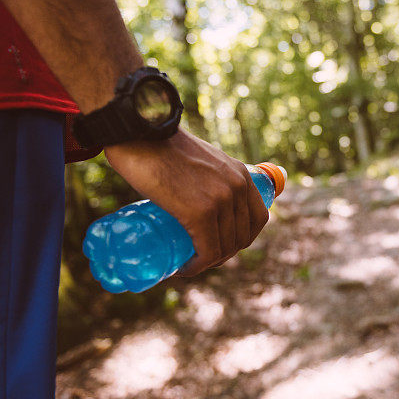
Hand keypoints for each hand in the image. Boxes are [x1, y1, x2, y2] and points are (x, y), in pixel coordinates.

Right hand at [104, 129, 268, 276]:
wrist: (140, 130)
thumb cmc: (161, 144)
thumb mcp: (200, 157)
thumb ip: (208, 172)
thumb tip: (198, 191)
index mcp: (241, 174)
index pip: (258, 218)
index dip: (242, 238)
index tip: (221, 244)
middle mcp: (237, 187)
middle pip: (243, 237)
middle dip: (224, 253)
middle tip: (199, 256)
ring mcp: (221, 200)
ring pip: (225, 247)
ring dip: (208, 262)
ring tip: (189, 263)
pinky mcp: (200, 212)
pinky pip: (208, 251)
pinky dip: (197, 266)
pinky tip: (184, 267)